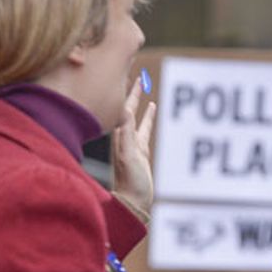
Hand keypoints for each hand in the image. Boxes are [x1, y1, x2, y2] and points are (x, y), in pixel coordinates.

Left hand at [111, 75, 156, 218]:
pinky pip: (144, 127)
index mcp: (120, 136)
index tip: (129, 70)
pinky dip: (147, 115)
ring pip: (134, 114)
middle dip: (129, 88)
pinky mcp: (140, 151)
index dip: (127, 89)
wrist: (132, 203)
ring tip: (141, 82)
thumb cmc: (130, 184)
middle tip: (132, 68)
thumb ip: (126, 136)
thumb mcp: (129, 157)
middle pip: (126, 105)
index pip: (123, 106)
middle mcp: (123, 137)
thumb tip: (124, 111)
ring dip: (137, 98)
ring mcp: (131, 143)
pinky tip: (152, 107)